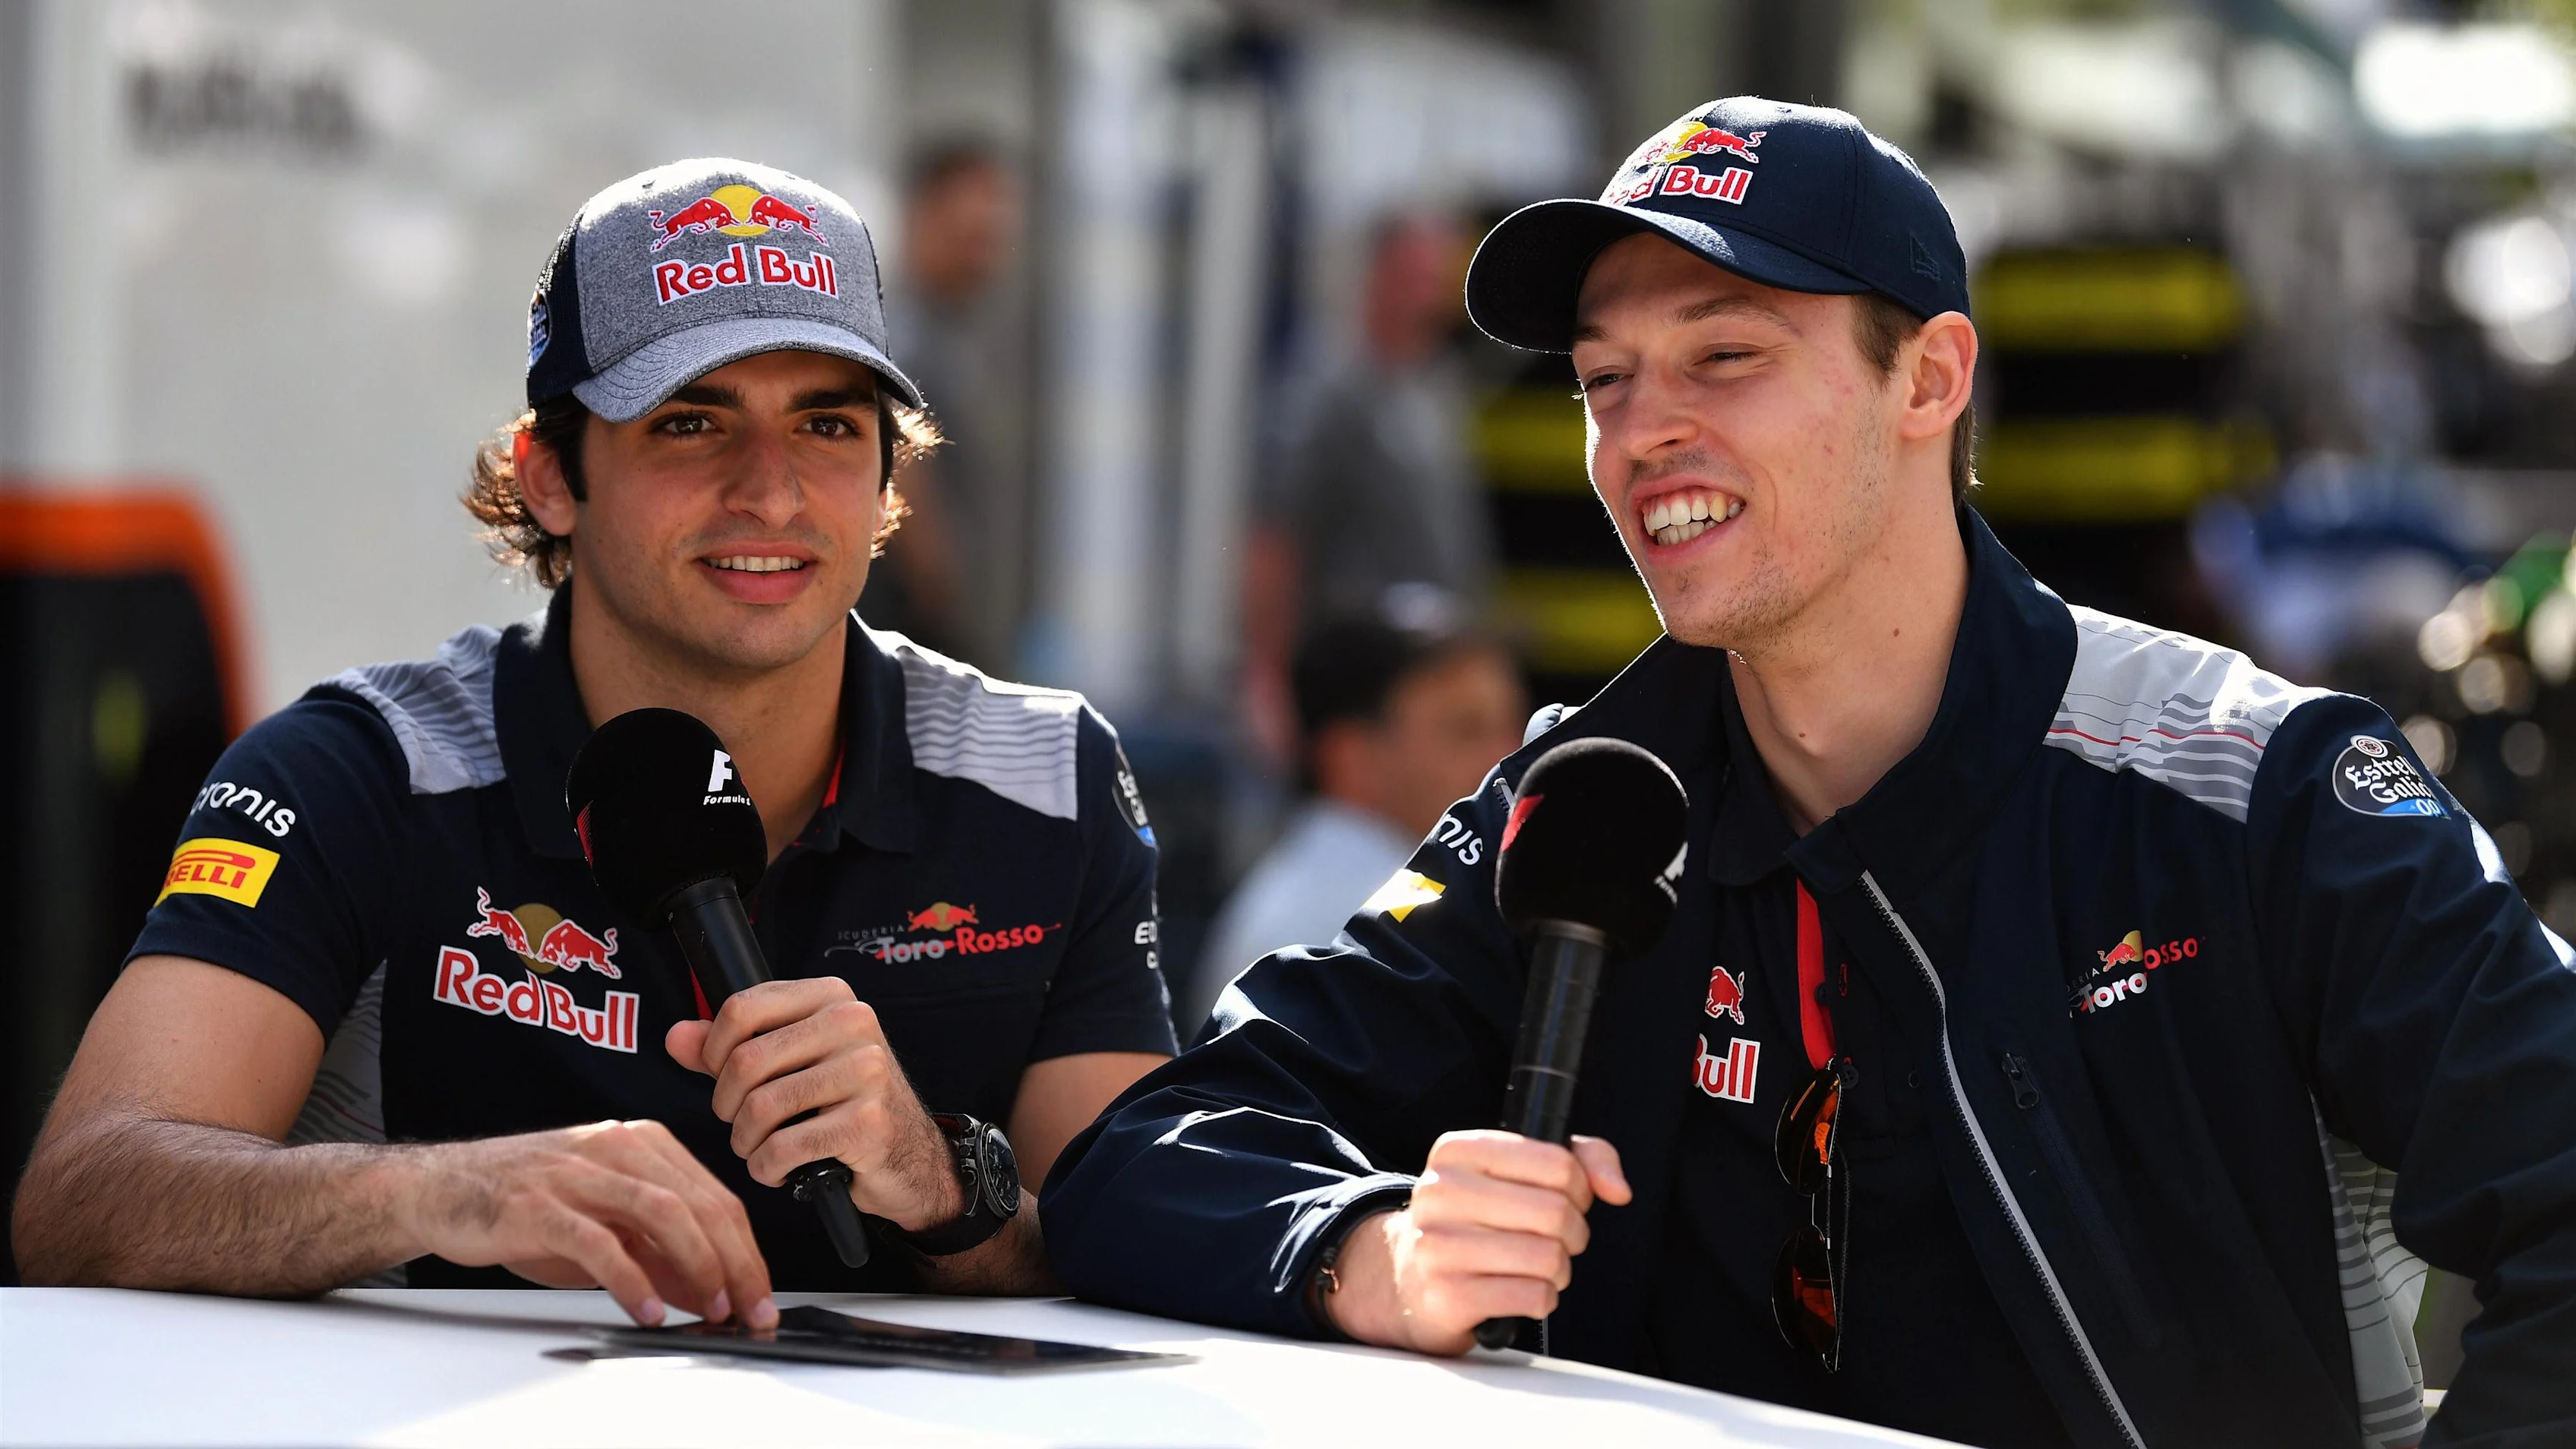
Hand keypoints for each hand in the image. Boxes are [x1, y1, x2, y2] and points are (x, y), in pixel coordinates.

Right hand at [402, 1120, 774, 1329]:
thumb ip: (657, 1250)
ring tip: (714, 1308)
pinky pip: (599, 1242)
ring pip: (662, 1214)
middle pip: (700, 1205)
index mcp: (643, 1143)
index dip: (748, 1251)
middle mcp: (616, 1147)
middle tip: (752, 1309)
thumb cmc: (525, 1201)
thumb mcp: (604, 1220)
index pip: (717, 1197)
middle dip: (737, 1264)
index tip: (762, 1294)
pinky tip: (649, 1310)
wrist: (439, 1187)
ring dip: (699, 1267)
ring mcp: (577, 1173)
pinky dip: (632, 1280)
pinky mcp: (538, 1204)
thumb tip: (709, 1292)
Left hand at [666, 978, 961, 1230]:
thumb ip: (730, 1049)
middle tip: (740, 1124)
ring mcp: (866, 1071)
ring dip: (746, 1142)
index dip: (713, 1050)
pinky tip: (781, 1170)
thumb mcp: (790, 1063)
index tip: (722, 1077)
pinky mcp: (868, 1123)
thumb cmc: (842, 1103)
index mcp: (831, 997)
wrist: (908, 1155)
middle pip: (746, 1061)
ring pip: (761, 1108)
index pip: (743, 1008)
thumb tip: (676, 1037)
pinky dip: (768, 1169)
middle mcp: (853, 1023)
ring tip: (760, 1149)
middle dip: (727, 1106)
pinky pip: (784, 1148)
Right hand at [1322, 1130, 1630, 1354]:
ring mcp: (1438, 1245)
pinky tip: (1521, 1291)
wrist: (1408, 1278)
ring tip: (1538, 1268)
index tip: (1566, 1200)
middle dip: (1573, 1234)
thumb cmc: (1476, 1221)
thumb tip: (1618, 1189)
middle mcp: (1440, 1192)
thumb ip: (1581, 1160)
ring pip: (1548, 1257)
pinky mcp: (1446, 1295)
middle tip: (1557, 1240)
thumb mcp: (1518, 1173)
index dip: (1579, 1188)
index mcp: (1458, 1151)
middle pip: (1556, 1212)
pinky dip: (1542, 1299)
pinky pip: (1532, 1296)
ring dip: (1558, 1270)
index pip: (1556, 1162)